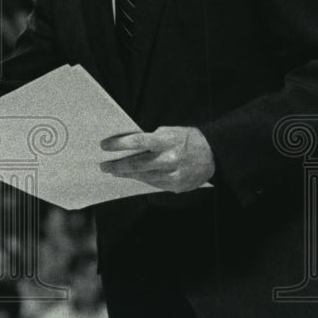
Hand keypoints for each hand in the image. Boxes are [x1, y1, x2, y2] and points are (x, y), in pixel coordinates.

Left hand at [99, 126, 214, 192]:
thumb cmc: (187, 139)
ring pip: (143, 176)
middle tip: (104, 166)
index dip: (119, 144)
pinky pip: (153, 184)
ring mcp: (174, 174)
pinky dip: (141, 179)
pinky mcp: (177, 186)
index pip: (138, 141)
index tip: (104, 146)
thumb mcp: (170, 131)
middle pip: (137, 164)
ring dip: (126, 174)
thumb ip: (151, 139)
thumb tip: (128, 145)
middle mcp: (170, 158)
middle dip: (117, 165)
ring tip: (114, 171)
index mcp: (167, 140)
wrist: (214, 154)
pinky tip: (132, 176)